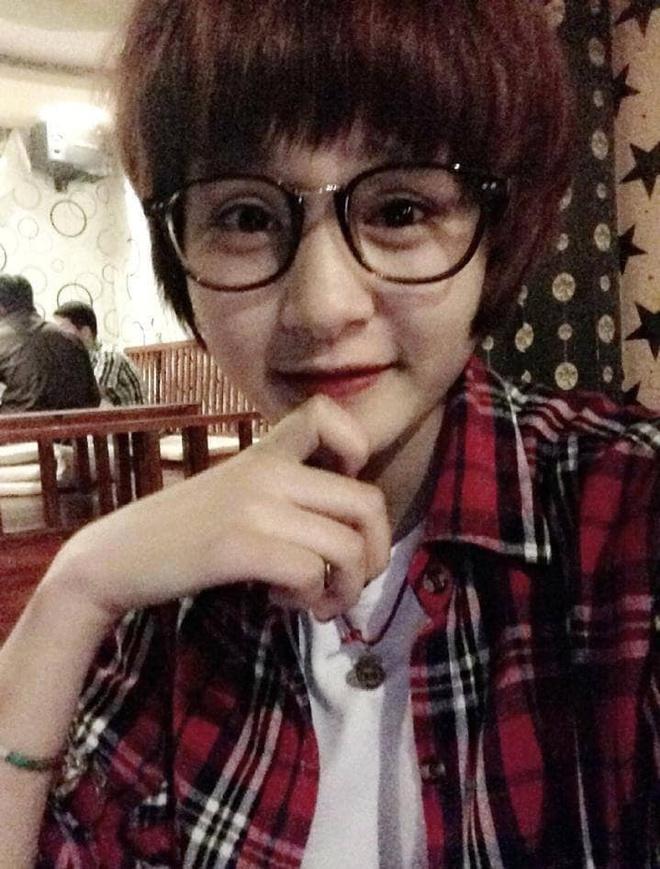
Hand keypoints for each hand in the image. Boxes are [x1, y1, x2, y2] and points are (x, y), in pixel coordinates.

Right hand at [43, 395, 391, 626]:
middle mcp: (267, 471)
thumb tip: (350, 537)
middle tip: (350, 583)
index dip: (358, 449)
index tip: (339, 493)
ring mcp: (253, 506)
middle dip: (375, 556)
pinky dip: (309, 599)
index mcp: (265, 452)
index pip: (327, 412)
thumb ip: (285, 496)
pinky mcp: (237, 546)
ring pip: (348, 548)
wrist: (114, 558)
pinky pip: (311, 574)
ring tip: (319, 602)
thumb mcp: (235, 495)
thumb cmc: (180, 533)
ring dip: (347, 589)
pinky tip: (283, 600)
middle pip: (368, 503)